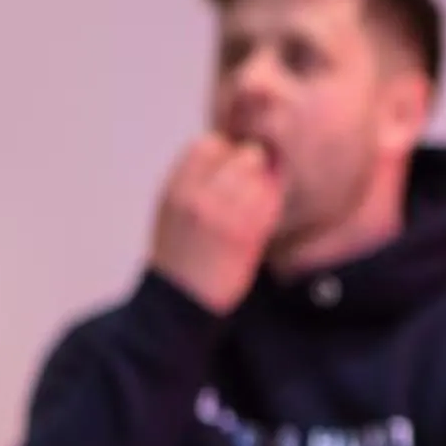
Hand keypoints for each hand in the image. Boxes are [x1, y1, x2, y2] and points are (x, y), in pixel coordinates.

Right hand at [151, 133, 282, 313]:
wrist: (180, 300)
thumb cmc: (180, 256)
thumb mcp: (173, 210)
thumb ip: (195, 182)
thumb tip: (227, 150)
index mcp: (176, 188)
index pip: (209, 145)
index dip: (226, 153)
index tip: (231, 168)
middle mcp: (197, 197)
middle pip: (241, 156)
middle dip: (252, 165)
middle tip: (254, 183)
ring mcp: (221, 216)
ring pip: (260, 177)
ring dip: (266, 184)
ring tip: (257, 204)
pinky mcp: (244, 236)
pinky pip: (270, 204)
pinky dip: (273, 205)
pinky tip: (265, 219)